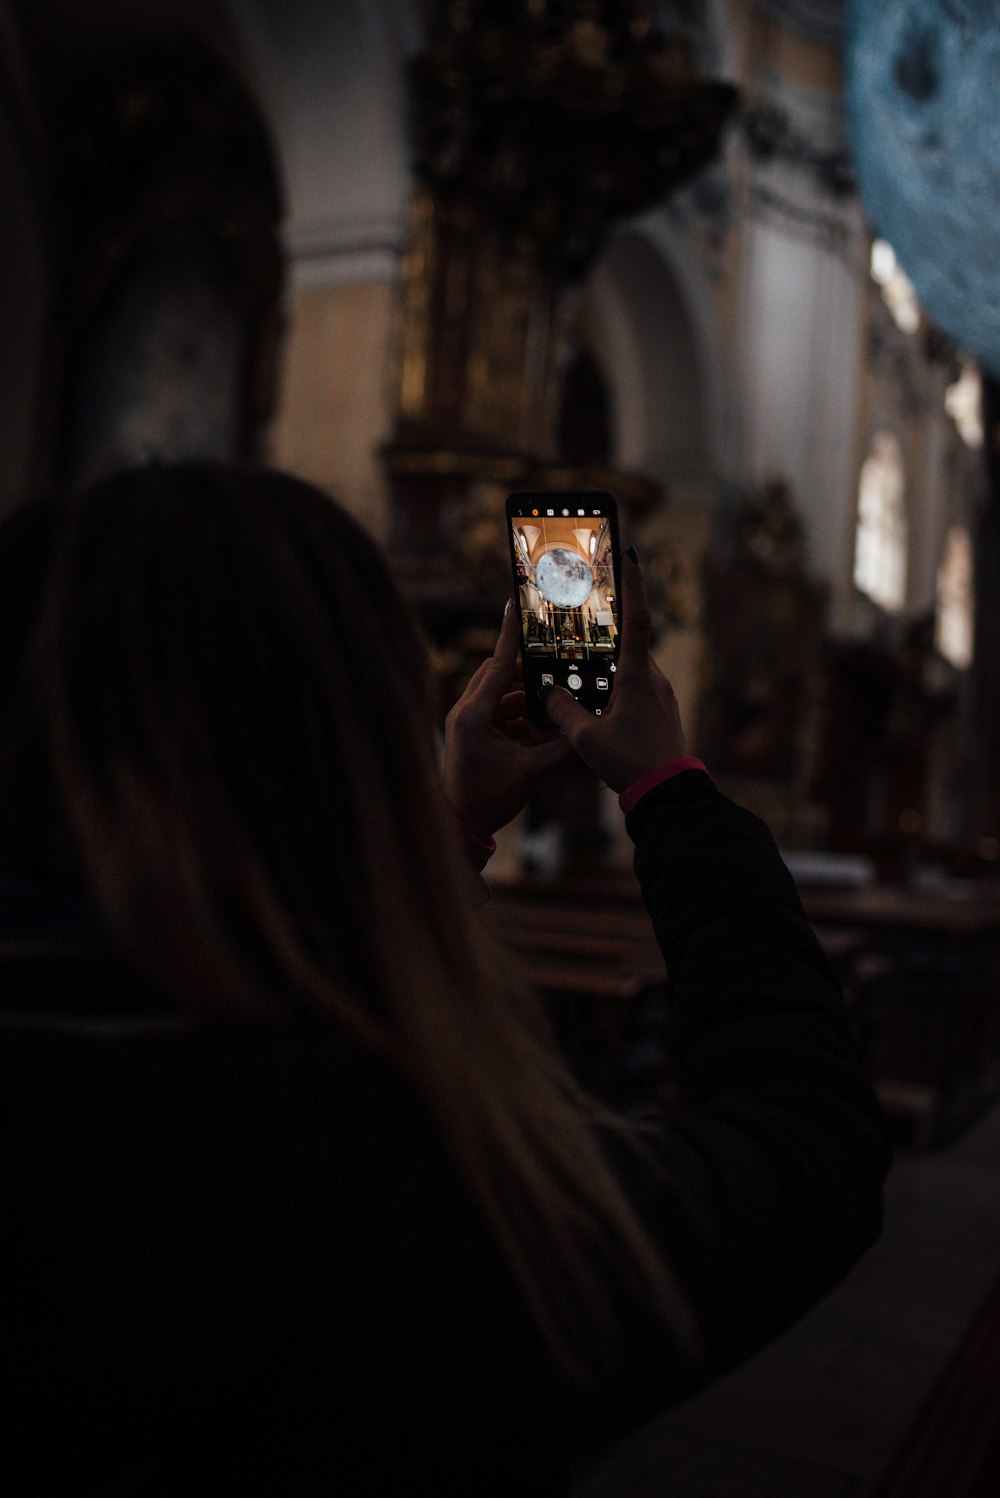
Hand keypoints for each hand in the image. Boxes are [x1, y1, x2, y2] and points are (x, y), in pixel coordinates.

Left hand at [443, 603, 573, 840]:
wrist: (461, 826)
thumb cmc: (488, 799)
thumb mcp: (531, 771)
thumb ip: (561, 747)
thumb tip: (588, 728)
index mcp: (474, 715)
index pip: (496, 665)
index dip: (509, 636)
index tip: (514, 605)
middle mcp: (466, 712)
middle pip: (497, 674)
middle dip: (526, 671)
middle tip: (553, 664)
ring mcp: (467, 722)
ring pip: (500, 696)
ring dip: (526, 699)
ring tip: (553, 705)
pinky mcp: (472, 734)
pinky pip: (499, 714)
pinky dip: (520, 717)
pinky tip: (542, 727)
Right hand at [538, 551, 686, 791]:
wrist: (668, 793)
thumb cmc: (631, 762)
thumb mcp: (585, 738)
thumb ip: (563, 711)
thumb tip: (547, 692)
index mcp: (638, 677)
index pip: (637, 619)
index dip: (633, 585)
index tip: (630, 553)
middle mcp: (654, 680)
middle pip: (626, 646)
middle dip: (603, 637)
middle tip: (582, 622)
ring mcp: (660, 696)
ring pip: (629, 671)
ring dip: (606, 672)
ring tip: (582, 680)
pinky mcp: (661, 713)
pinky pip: (634, 691)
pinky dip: (614, 691)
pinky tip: (598, 709)